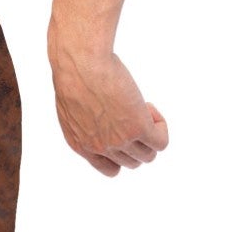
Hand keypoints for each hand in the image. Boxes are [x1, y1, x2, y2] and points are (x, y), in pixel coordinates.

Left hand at [48, 43, 167, 177]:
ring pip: (149, 155)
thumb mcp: (71, 105)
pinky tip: (146, 105)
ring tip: (138, 106)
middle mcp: (101, 148)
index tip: (121, 130)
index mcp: (81, 145)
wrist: (80, 63)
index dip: (122, 152)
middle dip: (136, 139)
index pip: (110, 168)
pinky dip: (160, 125)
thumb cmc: (73, 72)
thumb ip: (86, 122)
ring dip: (150, 133)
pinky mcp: (138, 128)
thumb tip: (106, 120)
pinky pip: (161, 141)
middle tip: (130, 111)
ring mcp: (120, 141)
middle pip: (132, 162)